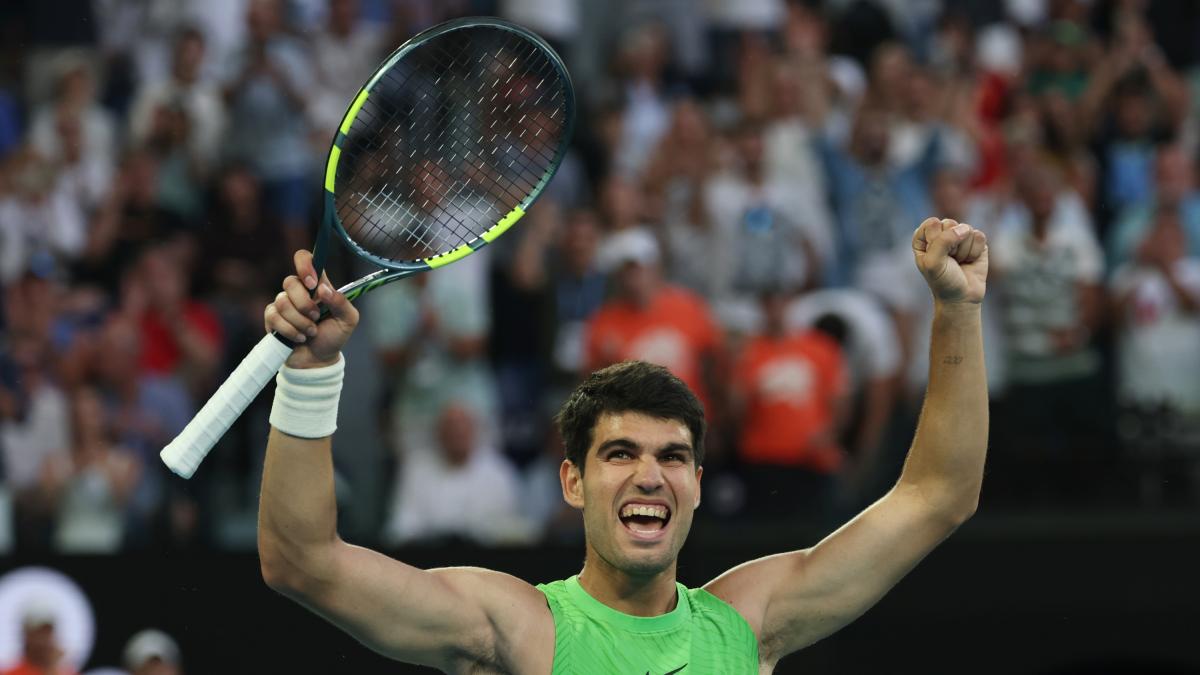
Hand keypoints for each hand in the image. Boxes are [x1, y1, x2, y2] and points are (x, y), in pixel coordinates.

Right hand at [265, 250, 358, 367]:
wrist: (318, 361)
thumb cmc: (333, 337)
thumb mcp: (348, 321)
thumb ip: (341, 302)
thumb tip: (323, 289)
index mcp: (318, 285)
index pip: (305, 258)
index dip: (305, 265)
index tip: (312, 283)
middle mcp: (299, 291)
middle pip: (290, 282)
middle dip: (305, 305)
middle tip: (316, 318)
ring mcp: (284, 303)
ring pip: (282, 301)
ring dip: (300, 322)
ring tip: (311, 332)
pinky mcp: (272, 318)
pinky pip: (274, 317)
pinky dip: (290, 330)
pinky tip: (299, 338)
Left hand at [912, 217, 987, 304]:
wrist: (962, 297)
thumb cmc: (943, 280)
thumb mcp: (934, 263)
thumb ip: (943, 241)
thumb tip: (965, 228)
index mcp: (924, 236)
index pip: (932, 223)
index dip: (936, 240)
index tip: (935, 256)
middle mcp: (941, 233)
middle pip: (950, 223)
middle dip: (951, 245)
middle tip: (949, 260)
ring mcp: (959, 235)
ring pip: (966, 229)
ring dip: (963, 251)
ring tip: (959, 262)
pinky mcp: (976, 240)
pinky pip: (979, 236)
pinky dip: (975, 252)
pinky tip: (970, 261)